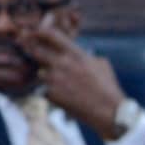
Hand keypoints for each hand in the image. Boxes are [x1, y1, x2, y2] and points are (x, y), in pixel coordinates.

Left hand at [16, 21, 125, 138]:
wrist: (109, 112)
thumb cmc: (108, 87)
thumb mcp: (101, 64)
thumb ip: (84, 55)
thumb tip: (77, 52)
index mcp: (75, 54)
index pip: (51, 35)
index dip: (40, 32)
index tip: (35, 33)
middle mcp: (62, 64)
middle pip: (36, 51)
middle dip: (35, 53)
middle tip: (39, 58)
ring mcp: (54, 79)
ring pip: (41, 72)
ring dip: (48, 77)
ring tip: (65, 85)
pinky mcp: (51, 93)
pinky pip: (45, 89)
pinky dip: (52, 92)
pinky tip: (66, 97)